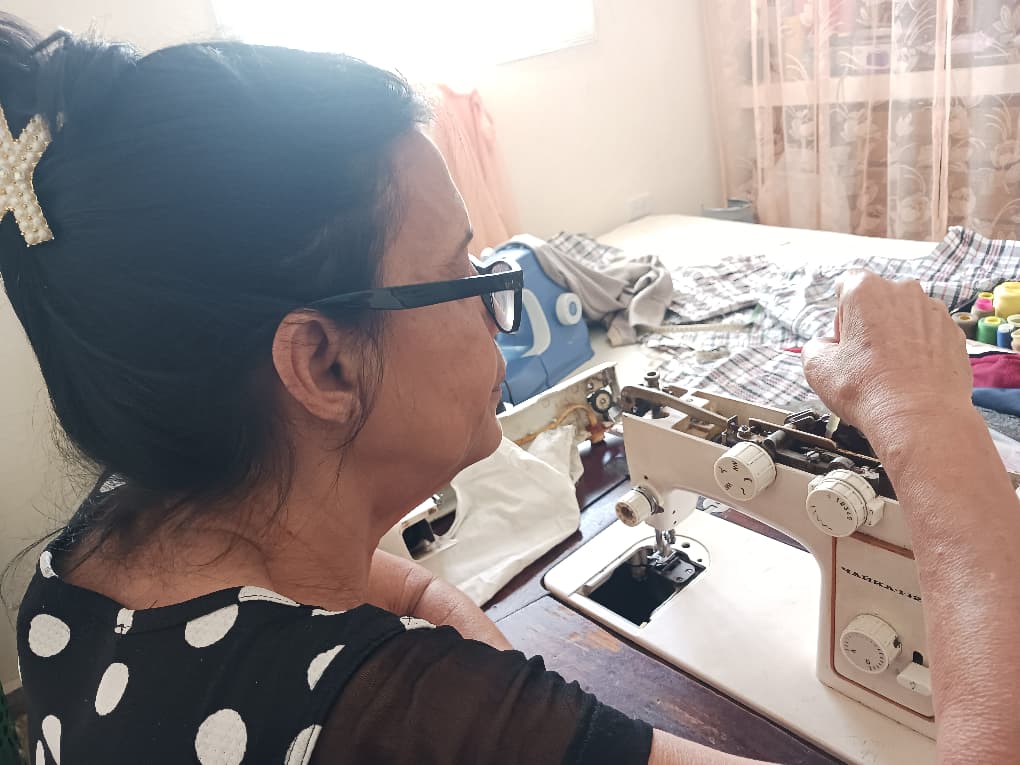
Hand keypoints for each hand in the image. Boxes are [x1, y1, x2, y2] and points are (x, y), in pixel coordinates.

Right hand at [801, 271, 972, 433]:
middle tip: (863, 359)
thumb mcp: (816, 367)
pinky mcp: (955, 334)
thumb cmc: (868, 389)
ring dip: (896, 337)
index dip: (840, 315)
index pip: (846, 284)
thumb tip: (826, 347)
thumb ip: (816, 346)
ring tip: (889, 371)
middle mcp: (904, 292)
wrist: (919, 417)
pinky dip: (921, 351)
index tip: (843, 341)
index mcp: (866, 290)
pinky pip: (930, 336)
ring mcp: (934, 312)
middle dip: (869, 324)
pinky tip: (911, 376)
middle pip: (878, 300)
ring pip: (906, 318)